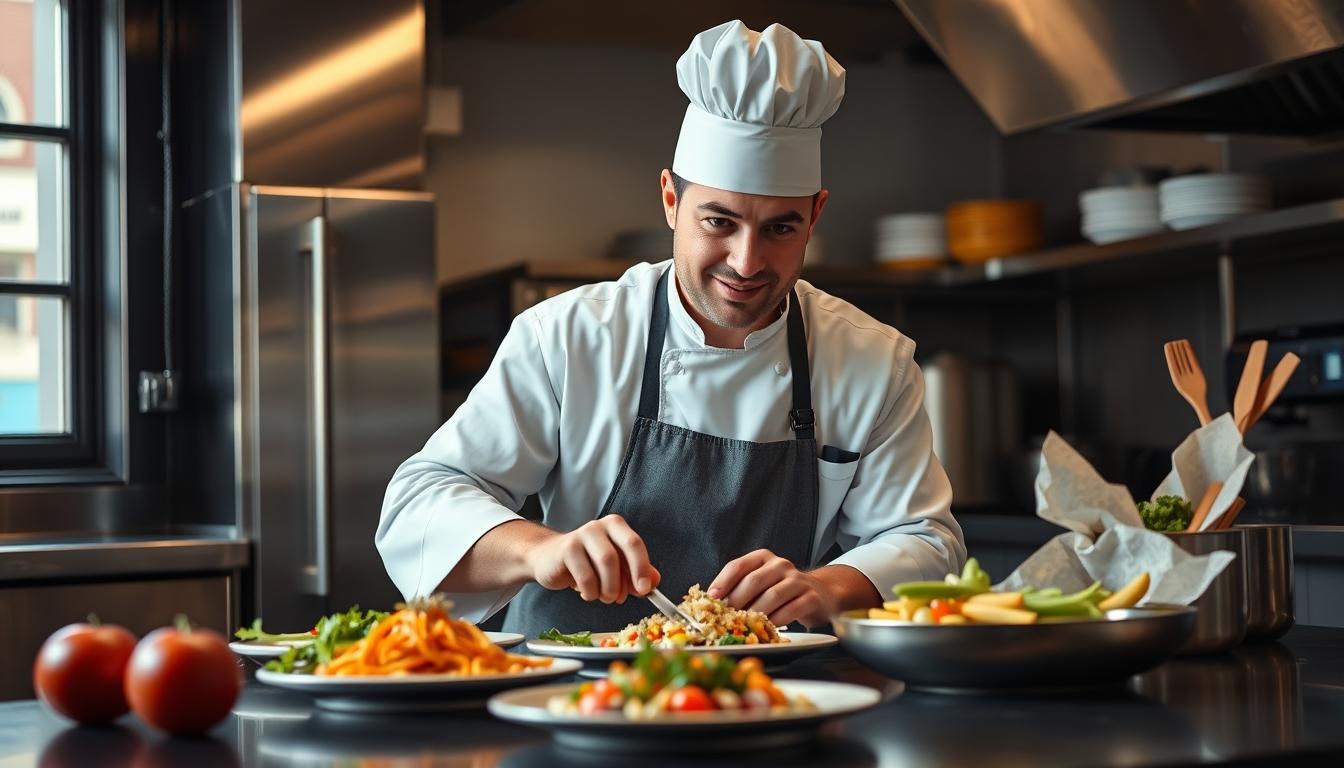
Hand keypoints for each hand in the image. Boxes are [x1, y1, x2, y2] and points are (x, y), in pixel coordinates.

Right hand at [524, 516, 659, 603]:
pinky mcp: (566, 549)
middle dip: (623, 582)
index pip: (634, 544)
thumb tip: (655, 581)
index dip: (642, 568)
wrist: (549, 559)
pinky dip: (590, 592)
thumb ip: (636, 572)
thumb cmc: (587, 563)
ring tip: (604, 597)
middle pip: (618, 555)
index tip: (645, 589)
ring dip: (607, 589)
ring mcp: (580, 535)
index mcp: (616, 526)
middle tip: (621, 599)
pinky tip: (588, 593)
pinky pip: (585, 576)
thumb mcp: (615, 567)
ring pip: (603, 565)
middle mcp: (598, 526)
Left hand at [706, 549, 836, 627]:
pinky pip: (790, 610)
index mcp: (762, 557)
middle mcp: (780, 564)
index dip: (723, 582)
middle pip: (753, 581)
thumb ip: (740, 589)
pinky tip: (768, 629)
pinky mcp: (810, 597)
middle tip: (726, 618)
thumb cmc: (781, 590)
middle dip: (737, 601)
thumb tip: (713, 605)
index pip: (738, 566)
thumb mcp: (761, 583)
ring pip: (771, 596)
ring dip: (756, 614)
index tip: (713, 597)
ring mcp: (797, 579)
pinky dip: (776, 621)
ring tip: (745, 626)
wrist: (820, 593)